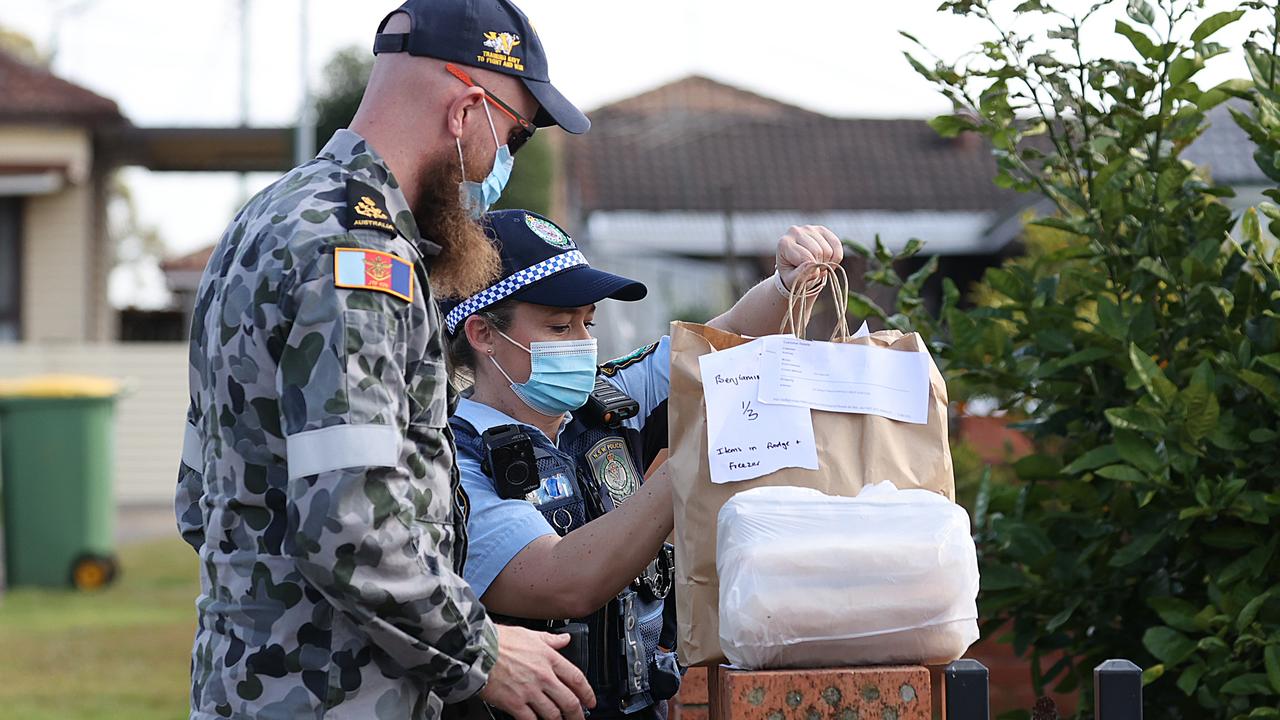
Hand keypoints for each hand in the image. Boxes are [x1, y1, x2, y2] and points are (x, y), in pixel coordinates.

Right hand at [479, 625, 595, 719]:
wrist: (476, 650)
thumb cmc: (499, 641)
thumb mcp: (529, 634)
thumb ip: (549, 639)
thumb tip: (564, 639)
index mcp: (549, 658)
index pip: (577, 679)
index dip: (587, 693)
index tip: (590, 701)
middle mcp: (543, 676)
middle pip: (569, 701)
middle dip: (577, 714)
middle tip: (580, 718)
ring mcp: (530, 692)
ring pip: (553, 714)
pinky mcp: (515, 704)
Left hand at [776, 225, 843, 290]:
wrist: (793, 265)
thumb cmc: (791, 273)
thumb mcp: (791, 279)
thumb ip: (800, 274)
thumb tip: (812, 265)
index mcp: (784, 244)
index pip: (806, 258)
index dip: (812, 271)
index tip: (807, 276)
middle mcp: (795, 231)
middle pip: (818, 252)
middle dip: (819, 267)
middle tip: (814, 271)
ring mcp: (809, 228)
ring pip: (828, 250)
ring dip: (827, 263)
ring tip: (817, 266)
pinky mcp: (821, 229)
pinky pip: (836, 244)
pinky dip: (836, 257)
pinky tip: (827, 260)